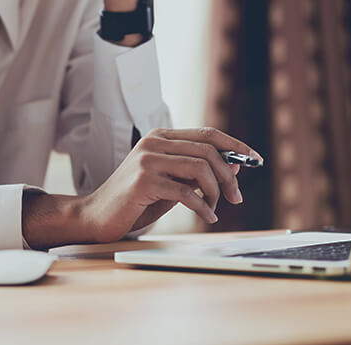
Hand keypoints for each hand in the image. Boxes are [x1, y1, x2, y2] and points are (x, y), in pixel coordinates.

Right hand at [79, 127, 262, 242]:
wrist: (95, 216)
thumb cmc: (134, 201)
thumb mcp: (172, 183)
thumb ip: (197, 173)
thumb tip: (234, 165)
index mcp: (161, 137)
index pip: (208, 133)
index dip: (235, 145)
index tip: (255, 159)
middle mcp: (154, 142)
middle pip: (208, 150)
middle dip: (228, 175)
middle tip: (236, 197)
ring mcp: (147, 160)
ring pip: (200, 168)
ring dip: (216, 191)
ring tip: (215, 208)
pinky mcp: (143, 181)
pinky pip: (185, 192)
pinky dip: (202, 207)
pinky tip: (207, 217)